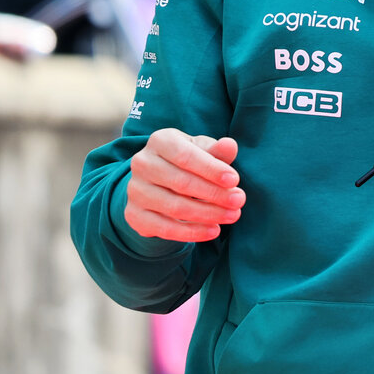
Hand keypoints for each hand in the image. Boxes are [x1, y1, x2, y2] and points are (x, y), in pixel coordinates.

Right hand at [124, 129, 243, 241]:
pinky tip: (213, 231)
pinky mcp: (134, 214)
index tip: (234, 180)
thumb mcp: (203, 151)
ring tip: (232, 215)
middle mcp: (142, 163)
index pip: (186, 156)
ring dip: (207, 214)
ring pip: (174, 207)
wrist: (160, 181)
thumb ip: (217, 151)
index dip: (211, 169)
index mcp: (160, 141)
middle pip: (181, 182)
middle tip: (239, 200)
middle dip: (214, 193)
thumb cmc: (190, 161)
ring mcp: (135, 190)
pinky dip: (191, 232)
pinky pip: (164, 228)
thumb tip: (230, 145)